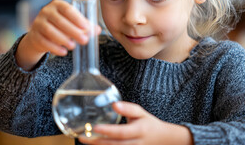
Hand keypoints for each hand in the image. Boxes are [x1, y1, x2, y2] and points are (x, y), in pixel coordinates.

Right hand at [16, 0, 100, 69]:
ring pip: (50, 31)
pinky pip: (44, 42)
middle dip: (73, 32)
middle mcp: (46, 11)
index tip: (87, 28)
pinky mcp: (34, 35)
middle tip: (84, 40)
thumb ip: (85, 25)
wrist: (40, 34)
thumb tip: (98, 30)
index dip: (77, 18)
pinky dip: (55, 48)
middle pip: (60, 21)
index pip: (67, 9)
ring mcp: (38, 22)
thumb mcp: (72, 22)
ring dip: (63, 39)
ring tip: (73, 46)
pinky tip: (64, 52)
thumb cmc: (60, 25)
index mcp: (57, 4)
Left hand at [78, 101, 192, 144]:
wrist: (163, 140)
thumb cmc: (149, 124)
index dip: (108, 131)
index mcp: (139, 130)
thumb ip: (128, 108)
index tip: (95, 127)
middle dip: (96, 141)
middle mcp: (135, 143)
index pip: (121, 132)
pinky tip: (94, 144)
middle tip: (82, 136)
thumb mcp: (141, 113)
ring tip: (84, 139)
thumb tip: (113, 104)